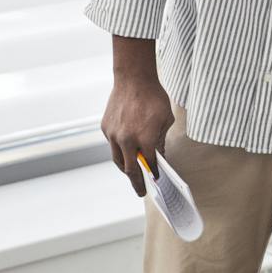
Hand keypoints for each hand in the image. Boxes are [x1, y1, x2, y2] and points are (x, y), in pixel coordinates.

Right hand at [101, 70, 173, 196]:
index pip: (149, 164)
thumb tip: (158, 156)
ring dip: (125, 169)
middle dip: (136, 182)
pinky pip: (113, 145)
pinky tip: (127, 152)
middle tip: (141, 191)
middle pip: (130, 169)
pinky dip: (120, 151)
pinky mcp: (105, 128)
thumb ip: (161, 141)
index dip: (153, 174)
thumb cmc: (154, 98)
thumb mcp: (166, 120)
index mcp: (145, 139)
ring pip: (118, 159)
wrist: (133, 80)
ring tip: (133, 175)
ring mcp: (113, 135)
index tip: (156, 181)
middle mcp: (127, 140)